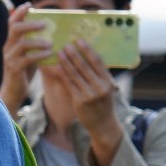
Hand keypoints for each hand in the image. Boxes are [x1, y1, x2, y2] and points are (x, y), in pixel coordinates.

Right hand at [0, 5, 49, 110]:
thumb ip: (34, 43)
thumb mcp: (28, 54)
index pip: (12, 22)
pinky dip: (40, 54)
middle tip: (45, 24)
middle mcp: (8, 47)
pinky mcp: (15, 69)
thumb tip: (52, 32)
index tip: (29, 4)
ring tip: (51, 43)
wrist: (13, 92)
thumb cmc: (23, 72)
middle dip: (30, 24)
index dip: (19, 12)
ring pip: (22, 43)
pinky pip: (27, 58)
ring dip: (38, 41)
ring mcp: (10, 58)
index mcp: (11, 42)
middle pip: (15, 29)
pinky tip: (49, 54)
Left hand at [47, 39, 123, 164]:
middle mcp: (100, 87)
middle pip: (85, 66)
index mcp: (108, 82)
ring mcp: (90, 95)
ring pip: (75, 74)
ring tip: (59, 52)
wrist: (103, 125)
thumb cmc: (103, 103)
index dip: (88, 50)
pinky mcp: (79, 101)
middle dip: (74, 54)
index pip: (97, 62)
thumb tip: (87, 56)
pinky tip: (56, 67)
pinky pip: (69, 84)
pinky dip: (62, 74)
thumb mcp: (106, 89)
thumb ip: (98, 75)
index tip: (79, 40)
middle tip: (66, 44)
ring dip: (66, 62)